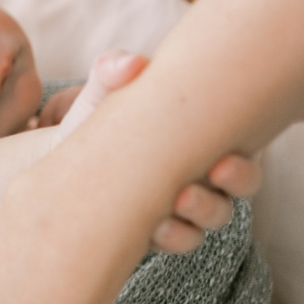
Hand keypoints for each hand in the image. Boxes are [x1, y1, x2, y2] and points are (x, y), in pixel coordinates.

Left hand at [52, 55, 261, 254]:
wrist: (57, 157)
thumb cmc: (95, 119)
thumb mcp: (105, 92)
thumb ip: (115, 70)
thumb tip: (130, 63)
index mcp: (203, 139)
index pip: (244, 152)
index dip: (247, 160)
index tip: (226, 156)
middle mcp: (202, 174)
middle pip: (242, 185)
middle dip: (238, 180)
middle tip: (216, 170)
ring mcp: (182, 206)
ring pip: (213, 216)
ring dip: (203, 211)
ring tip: (177, 199)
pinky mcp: (155, 230)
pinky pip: (179, 240)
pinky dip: (172, 236)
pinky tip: (152, 227)